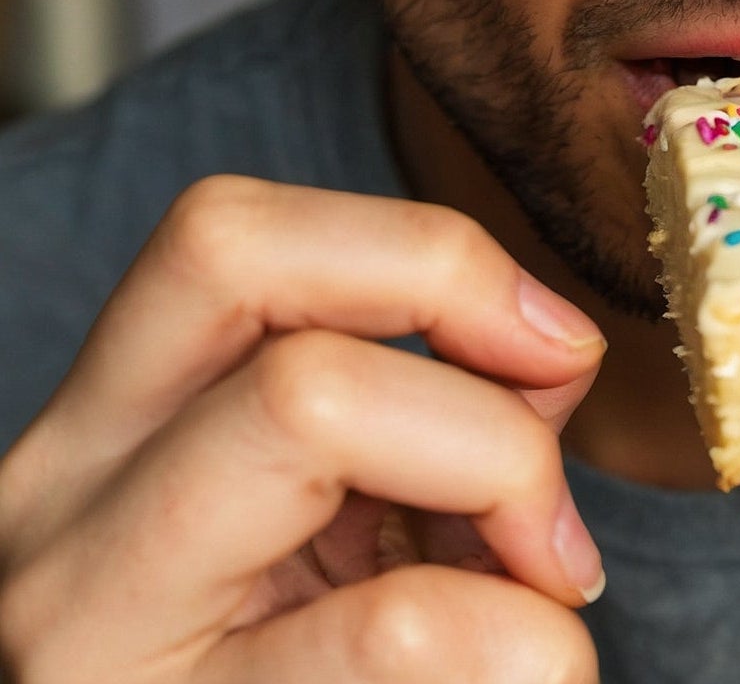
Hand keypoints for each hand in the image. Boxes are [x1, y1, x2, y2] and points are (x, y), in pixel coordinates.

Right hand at [0, 176, 605, 682]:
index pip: (229, 232)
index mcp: (113, 431)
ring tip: (542, 579)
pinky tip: (529, 675)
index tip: (550, 342)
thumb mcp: (348, 521)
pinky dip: (523, 643)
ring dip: (500, 466)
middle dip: (445, 284)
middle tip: (548, 404)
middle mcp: (58, 504)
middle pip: (231, 249)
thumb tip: (548, 348)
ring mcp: (87, 626)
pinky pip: (394, 627)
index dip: (424, 250)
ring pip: (310, 400)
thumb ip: (428, 410)